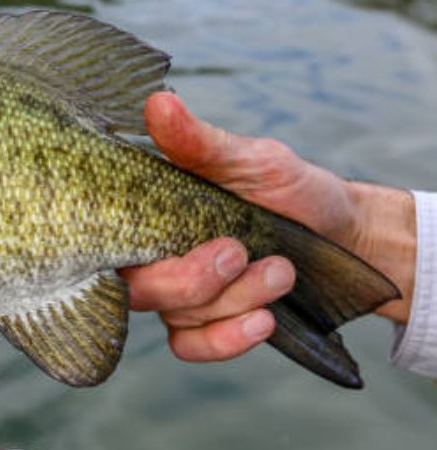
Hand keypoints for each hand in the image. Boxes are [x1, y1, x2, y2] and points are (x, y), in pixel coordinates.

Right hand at [121, 92, 415, 362]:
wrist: (341, 234)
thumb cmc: (288, 188)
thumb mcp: (252, 158)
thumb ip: (198, 142)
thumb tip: (157, 102)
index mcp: (148, 211)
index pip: (107, 236)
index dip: (127, 246)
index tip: (179, 232)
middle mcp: (150, 255)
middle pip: (138, 288)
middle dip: (194, 279)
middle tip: (239, 250)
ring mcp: (173, 294)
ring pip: (175, 316)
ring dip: (235, 299)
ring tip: (281, 271)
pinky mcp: (199, 326)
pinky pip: (190, 347)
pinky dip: (227, 339)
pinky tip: (262, 320)